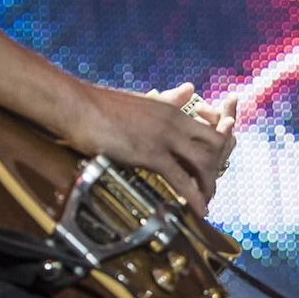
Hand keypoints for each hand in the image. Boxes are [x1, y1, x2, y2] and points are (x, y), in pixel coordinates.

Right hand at [72, 82, 233, 214]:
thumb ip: (170, 98)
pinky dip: (194, 198)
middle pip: (215, 147)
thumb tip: (189, 88)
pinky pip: (182, 179)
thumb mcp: (144, 100)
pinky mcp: (152, 154)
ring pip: (204, 164)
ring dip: (209, 186)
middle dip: (217, 169)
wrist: (80, 106)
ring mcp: (165, 138)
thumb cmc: (104, 105)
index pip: (210, 129)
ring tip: (206, 203)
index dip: (218, 151)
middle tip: (210, 188)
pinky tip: (198, 209)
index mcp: (174, 110)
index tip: (213, 167)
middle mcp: (175, 122)